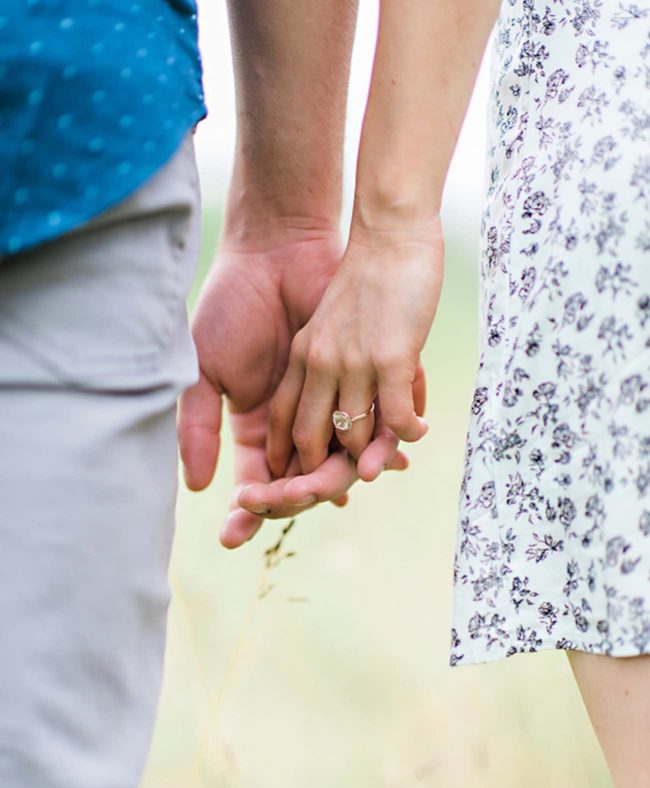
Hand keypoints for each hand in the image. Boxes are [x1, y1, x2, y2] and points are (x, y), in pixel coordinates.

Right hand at [177, 224, 409, 548]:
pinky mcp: (368, 377)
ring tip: (337, 493)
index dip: (248, 507)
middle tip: (291, 504)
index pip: (258, 478)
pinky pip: (379, 420)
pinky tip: (380, 462)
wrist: (277, 252)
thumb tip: (200, 486)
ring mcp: (335, 400)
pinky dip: (381, 443)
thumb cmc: (233, 307)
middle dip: (296, 497)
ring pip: (344, 457)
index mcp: (258, 421)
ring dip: (341, 478)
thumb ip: (197, 426)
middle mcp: (300, 419)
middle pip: (305, 477)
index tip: (232, 535)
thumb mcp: (204, 369)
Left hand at [266, 215, 444, 478]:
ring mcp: (353, 364)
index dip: (290, 461)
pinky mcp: (390, 358)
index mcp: (302, 357)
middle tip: (346, 489)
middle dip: (320, 479)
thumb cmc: (370, 277)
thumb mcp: (334, 322)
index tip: (301, 484)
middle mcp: (320, 365)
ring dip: (374, 459)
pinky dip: (408, 434)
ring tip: (391, 461)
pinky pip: (395, 419)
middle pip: (309, 443)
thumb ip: (333, 361)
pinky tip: (419, 431)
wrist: (390, 231)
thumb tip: (349, 405)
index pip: (284, 424)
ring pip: (354, 438)